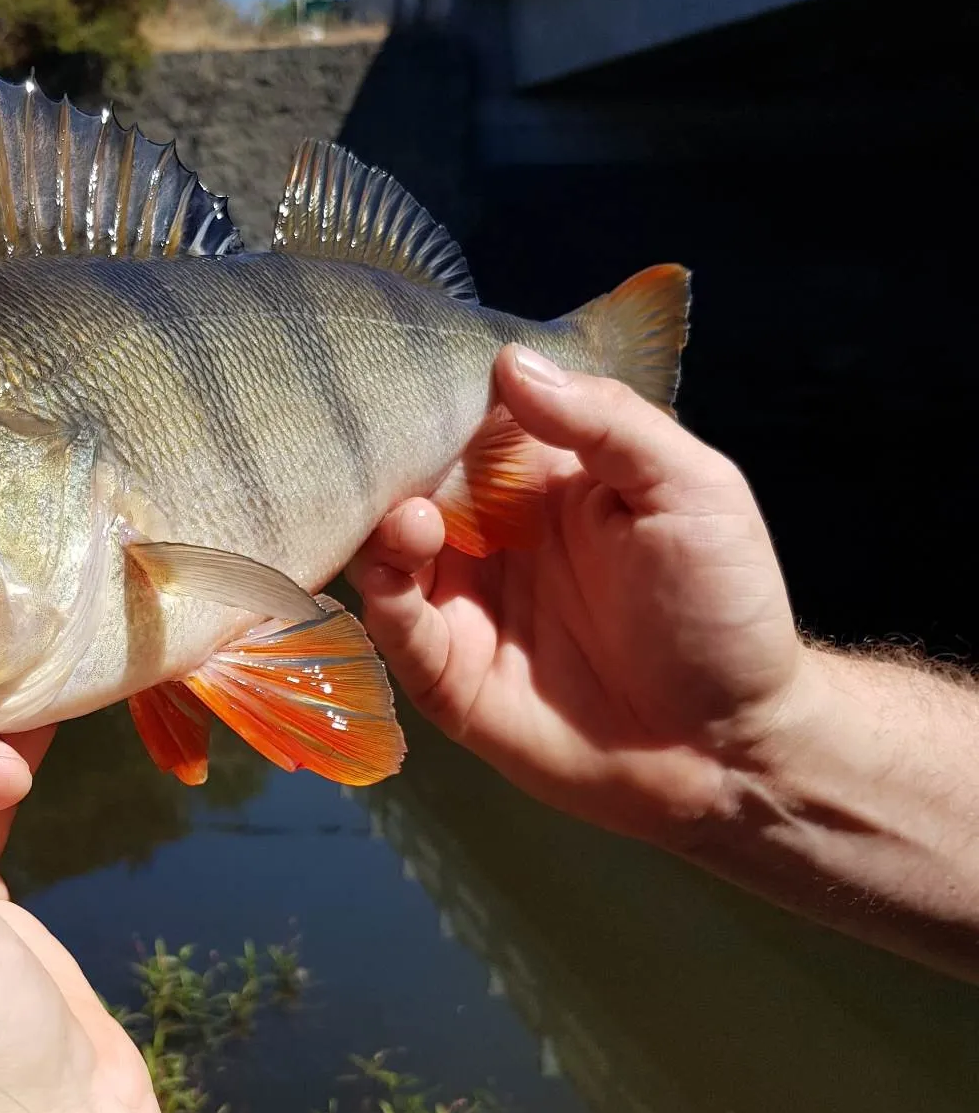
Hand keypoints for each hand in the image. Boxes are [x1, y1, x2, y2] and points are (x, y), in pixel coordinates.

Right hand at [347, 344, 804, 846]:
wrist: (733, 750)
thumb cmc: (722, 606)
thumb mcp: (690, 490)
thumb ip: (607, 422)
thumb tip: (510, 362)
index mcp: (540, 480)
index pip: (466, 420)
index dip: (433, 396)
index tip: (402, 371)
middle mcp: (491, 533)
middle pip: (410, 480)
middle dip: (386, 460)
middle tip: (379, 449)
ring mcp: (464, 602)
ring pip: (387, 550)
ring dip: (382, 527)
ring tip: (413, 521)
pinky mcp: (448, 674)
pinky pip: (395, 627)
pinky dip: (382, 595)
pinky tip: (402, 568)